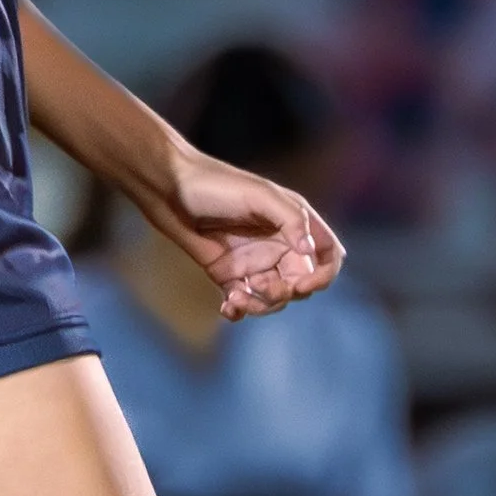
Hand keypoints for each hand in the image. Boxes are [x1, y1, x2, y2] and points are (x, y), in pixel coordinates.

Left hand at [139, 146, 342, 322]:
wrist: (167, 188)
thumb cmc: (214, 184)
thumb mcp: (259, 195)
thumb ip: (290, 219)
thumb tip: (309, 252)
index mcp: (293, 222)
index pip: (327, 254)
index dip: (324, 274)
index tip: (303, 284)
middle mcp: (278, 243)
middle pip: (300, 284)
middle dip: (284, 293)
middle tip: (258, 285)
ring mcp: (253, 260)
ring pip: (273, 299)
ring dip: (260, 306)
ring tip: (235, 298)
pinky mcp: (228, 274)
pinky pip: (244, 302)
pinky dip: (240, 311)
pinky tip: (227, 308)